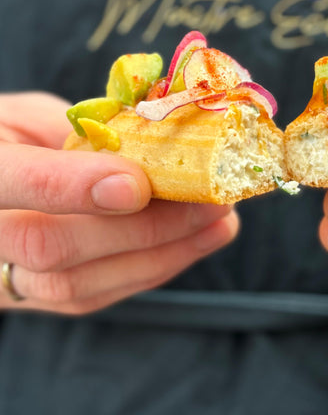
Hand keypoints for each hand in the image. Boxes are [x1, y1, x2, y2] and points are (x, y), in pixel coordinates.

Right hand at [0, 92, 238, 314]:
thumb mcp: (29, 115)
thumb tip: (160, 144)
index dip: (72, 187)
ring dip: (160, 257)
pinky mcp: (33, 298)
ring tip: (219, 226)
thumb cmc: (6, 136)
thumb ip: (79, 133)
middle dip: (142, 229)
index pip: (10, 182)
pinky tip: (190, 244)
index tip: (137, 185)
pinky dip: (148, 270)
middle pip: (52, 248)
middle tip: (209, 203)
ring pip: (76, 286)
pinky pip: (91, 297)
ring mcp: (3, 276)